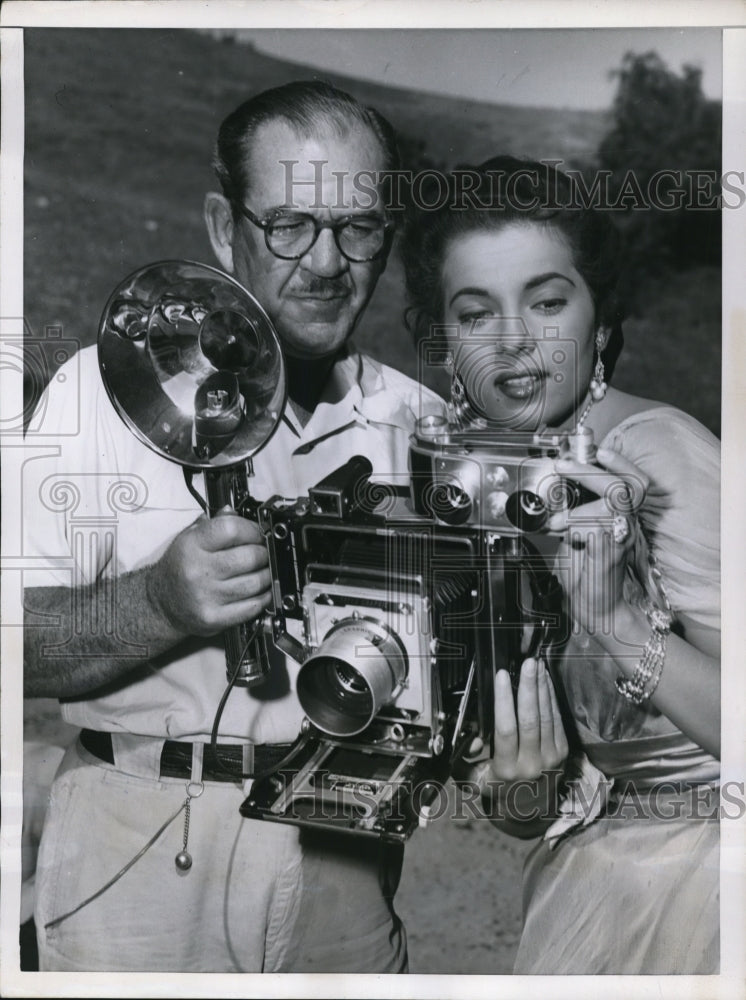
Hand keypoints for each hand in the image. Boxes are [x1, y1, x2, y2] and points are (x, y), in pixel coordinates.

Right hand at [146, 508, 271, 636]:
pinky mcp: (214, 618)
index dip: (252, 530)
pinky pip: (251, 606)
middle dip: (264, 553)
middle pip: (249, 557)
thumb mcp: (188, 539)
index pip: (231, 529)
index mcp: (191, 546)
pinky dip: (264, 597)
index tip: (258, 533)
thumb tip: (233, 511)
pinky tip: (262, 591)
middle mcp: (197, 571)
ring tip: (264, 571)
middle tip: (264, 553)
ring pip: (255, 582)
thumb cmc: (179, 568)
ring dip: (267, 575)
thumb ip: (213, 524)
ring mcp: (206, 597)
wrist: (160, 604)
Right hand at [456, 658, 567, 794]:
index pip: (506, 729)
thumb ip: (466, 760)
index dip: (504, 701)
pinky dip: (551, 698)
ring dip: (542, 688)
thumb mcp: (475, 780)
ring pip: (546, 716)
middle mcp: (531, 763)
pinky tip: (545, 681)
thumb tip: (472, 738)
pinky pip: (556, 720)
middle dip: (529, 687)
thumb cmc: (499, 788)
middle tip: (528, 663)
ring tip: (536, 666)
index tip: (501, 677)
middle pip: (531, 719)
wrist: (530, 809)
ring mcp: (550, 757)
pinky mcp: (563, 752)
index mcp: (506, 769)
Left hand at [547, 447, 648, 632]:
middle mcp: (626, 525)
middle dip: (591, 471)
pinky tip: (563, 533)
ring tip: (556, 518)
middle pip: (626, 486)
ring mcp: (620, 540)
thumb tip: (551, 487)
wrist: (598, 608)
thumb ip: (571, 510)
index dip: (619, 462)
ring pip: (615, 505)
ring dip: (581, 504)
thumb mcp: (577, 533)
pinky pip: (600, 533)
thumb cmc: (587, 570)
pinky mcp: (609, 557)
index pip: (633, 480)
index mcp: (620, 515)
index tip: (598, 450)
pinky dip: (578, 528)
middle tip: (563, 466)